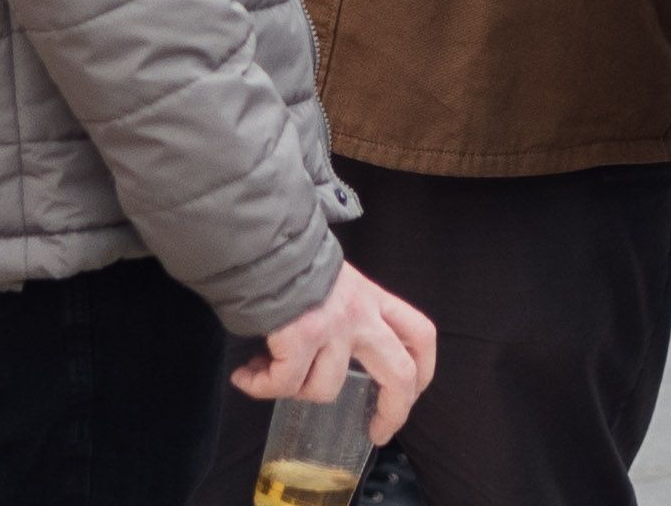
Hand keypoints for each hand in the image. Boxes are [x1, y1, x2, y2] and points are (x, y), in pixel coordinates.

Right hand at [231, 260, 437, 444]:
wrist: (260, 238)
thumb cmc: (289, 258)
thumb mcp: (333, 280)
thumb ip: (343, 309)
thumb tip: (323, 352)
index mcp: (372, 298)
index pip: (419, 334)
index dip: (424, 370)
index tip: (413, 394)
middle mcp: (360, 314)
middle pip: (399, 374)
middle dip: (394, 413)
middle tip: (376, 432)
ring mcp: (333, 327)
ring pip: (325, 388)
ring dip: (294, 390)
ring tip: (267, 376)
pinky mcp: (300, 337)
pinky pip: (284, 383)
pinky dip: (261, 386)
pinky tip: (245, 377)